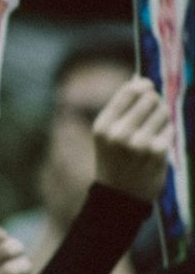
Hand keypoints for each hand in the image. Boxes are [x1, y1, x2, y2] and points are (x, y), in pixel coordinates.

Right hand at [93, 77, 174, 201]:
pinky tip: (157, 143)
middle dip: (154, 102)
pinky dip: (167, 133)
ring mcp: (138, 143)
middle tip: (151, 112)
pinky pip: (170, 129)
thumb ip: (121, 107)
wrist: (120, 194)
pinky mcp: (157, 152)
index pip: (130, 90)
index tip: (146, 88)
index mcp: (102, 125)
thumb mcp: (106, 133)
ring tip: (153, 129)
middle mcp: (118, 133)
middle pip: (150, 98)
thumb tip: (141, 79)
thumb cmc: (114, 158)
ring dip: (162, 117)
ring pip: (163, 111)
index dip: (143, 86)